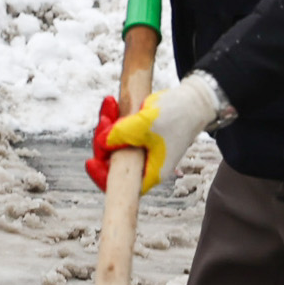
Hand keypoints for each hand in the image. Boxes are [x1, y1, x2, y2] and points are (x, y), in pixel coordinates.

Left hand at [98, 74, 228, 193]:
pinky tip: (110, 102)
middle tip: (105, 119)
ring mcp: (141, 149)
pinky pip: (119, 130)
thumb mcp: (143, 125)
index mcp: (150, 171)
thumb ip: (119, 135)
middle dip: (103, 139)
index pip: (121, 184)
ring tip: (109, 103)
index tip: (90, 161)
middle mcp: (144, 163)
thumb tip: (100, 144)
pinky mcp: (138, 135)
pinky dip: (114, 117)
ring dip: (107, 123)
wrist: (193, 100)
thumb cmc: (174, 116)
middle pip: (111, 159)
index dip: (102, 176)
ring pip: (113, 142)